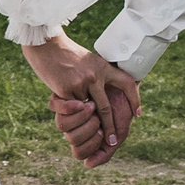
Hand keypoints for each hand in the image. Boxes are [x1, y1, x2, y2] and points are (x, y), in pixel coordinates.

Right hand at [23, 34, 139, 168]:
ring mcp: (82, 83)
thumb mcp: (88, 60)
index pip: (127, 83)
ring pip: (86, 109)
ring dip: (83, 115)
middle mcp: (95, 76)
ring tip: (82, 121)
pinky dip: (70, 110)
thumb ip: (97, 75)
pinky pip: (72, 108)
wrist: (46, 44)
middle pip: (106, 108)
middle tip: (112, 140)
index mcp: (103, 67)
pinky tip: (66, 104)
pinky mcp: (67, 89)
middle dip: (109, 127)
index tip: (138, 113)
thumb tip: (102, 93)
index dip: (134, 99)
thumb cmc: (66, 52)